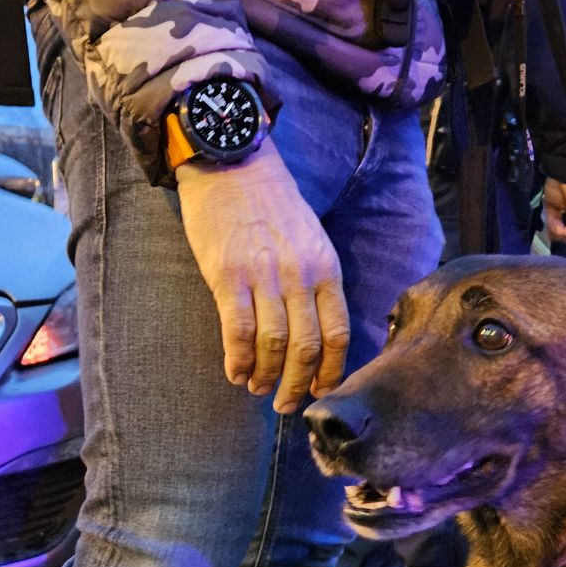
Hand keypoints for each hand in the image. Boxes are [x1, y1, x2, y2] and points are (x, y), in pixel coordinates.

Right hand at [175, 137, 349, 413]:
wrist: (232, 162)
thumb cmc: (269, 203)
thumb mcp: (310, 239)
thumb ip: (314, 280)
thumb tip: (311, 332)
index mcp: (326, 267)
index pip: (337, 333)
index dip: (329, 371)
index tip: (319, 391)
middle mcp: (301, 274)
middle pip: (307, 347)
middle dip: (297, 385)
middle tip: (286, 405)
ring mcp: (264, 275)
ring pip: (274, 345)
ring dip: (266, 376)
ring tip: (257, 388)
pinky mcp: (227, 275)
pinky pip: (239, 331)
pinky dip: (239, 360)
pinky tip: (236, 372)